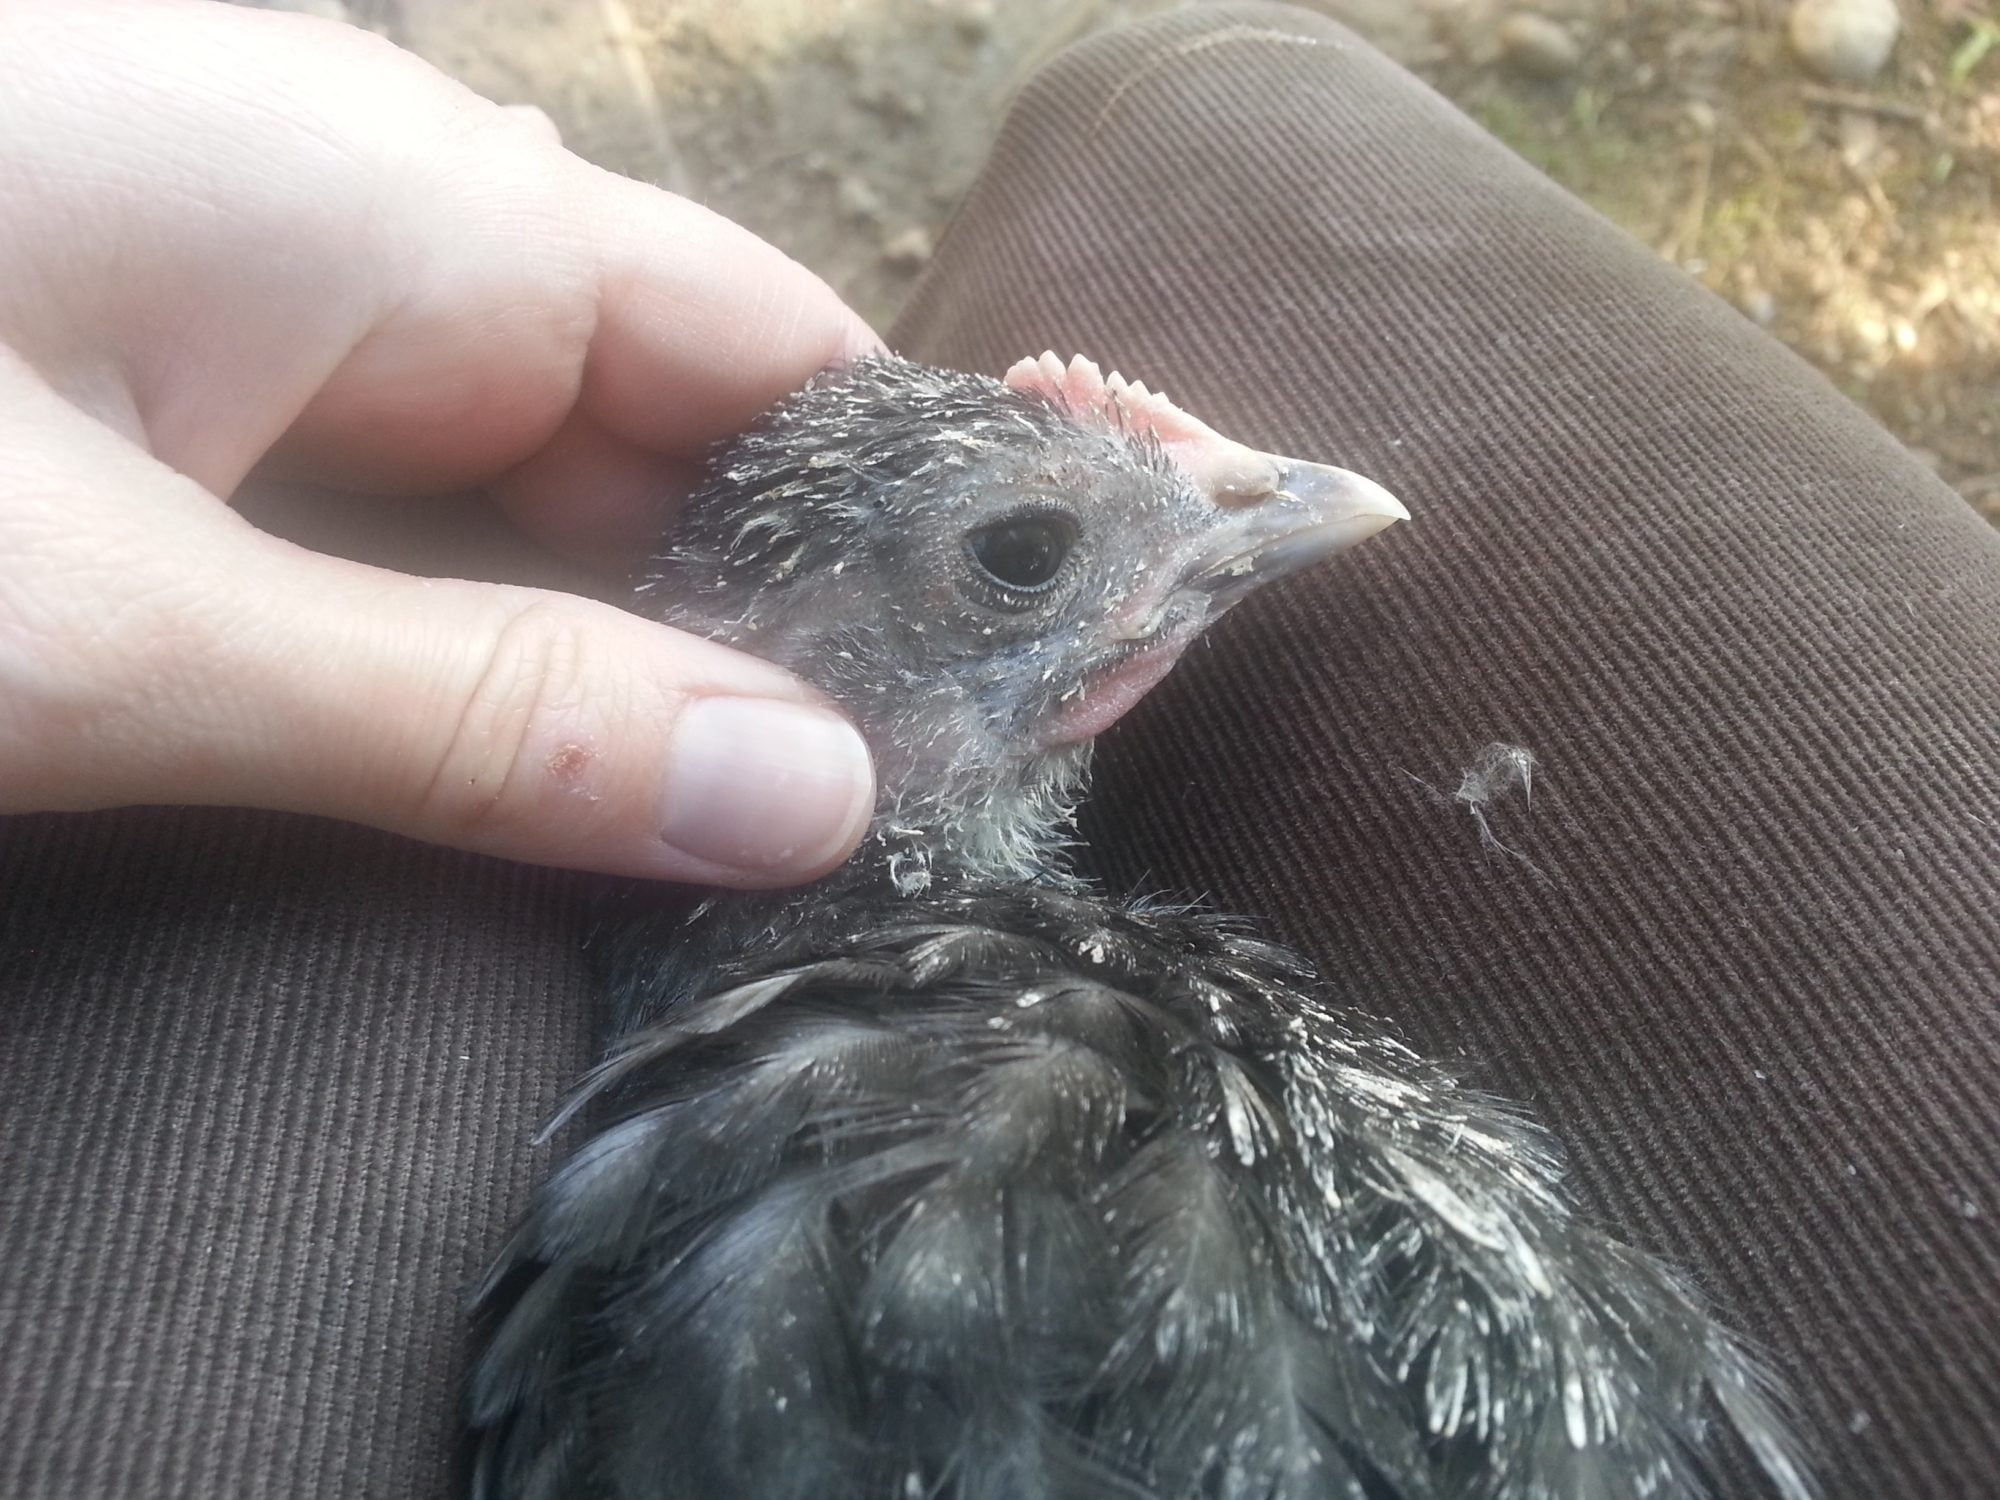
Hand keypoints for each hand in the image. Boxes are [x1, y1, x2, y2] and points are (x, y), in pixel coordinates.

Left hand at [0, 0, 878, 885]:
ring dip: (601, 672)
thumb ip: (483, 717)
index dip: (911, 528)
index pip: (774, 351)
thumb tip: (816, 796)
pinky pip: (381, 525)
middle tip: (872, 859)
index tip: (1013, 715)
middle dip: (760, 643)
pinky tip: (515, 789)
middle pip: (661, 442)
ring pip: (518, 502)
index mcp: (401, 203)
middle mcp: (356, 233)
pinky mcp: (146, 396)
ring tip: (729, 864)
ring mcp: (241, 311)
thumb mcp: (123, 629)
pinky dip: (453, 659)